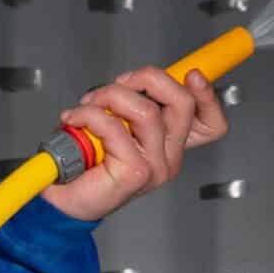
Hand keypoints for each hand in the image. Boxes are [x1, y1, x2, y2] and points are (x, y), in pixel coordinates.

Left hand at [42, 67, 230, 221]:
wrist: (63, 197)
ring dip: (109, 96)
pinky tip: (75, 120)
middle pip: (182, 103)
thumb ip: (129, 105)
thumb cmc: (84, 160)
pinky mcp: (136, 172)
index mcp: (169, 143)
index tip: (193, 75)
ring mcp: (156, 166)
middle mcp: (168, 156)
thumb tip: (130, 81)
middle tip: (118, 84)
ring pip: (146, 110)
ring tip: (88, 105)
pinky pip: (115, 127)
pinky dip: (89, 114)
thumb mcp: (113, 123)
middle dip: (146, 78)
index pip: (210, 123)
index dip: (207, 95)